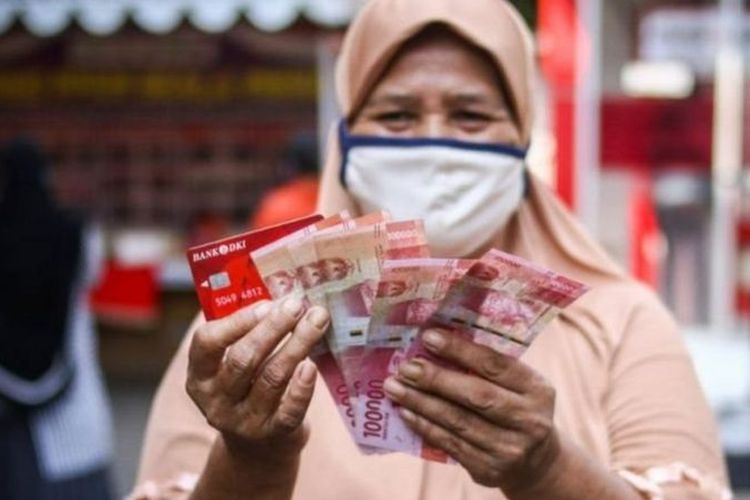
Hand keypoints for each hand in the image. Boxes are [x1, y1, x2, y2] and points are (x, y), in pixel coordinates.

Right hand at [186, 298, 329, 460]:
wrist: (258, 446)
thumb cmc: (250, 386)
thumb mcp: (235, 362)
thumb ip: (247, 332)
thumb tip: (281, 291)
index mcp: (200, 375)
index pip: (207, 343)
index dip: (237, 321)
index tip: (267, 303)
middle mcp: (216, 400)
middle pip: (243, 359)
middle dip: (273, 328)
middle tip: (297, 304)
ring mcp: (243, 421)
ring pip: (272, 378)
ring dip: (297, 344)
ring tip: (317, 320)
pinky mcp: (273, 434)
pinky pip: (290, 408)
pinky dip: (303, 385)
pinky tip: (312, 365)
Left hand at [383, 328, 559, 493]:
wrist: (536, 462)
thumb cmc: (516, 408)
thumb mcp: (519, 385)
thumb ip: (488, 367)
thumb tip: (436, 342)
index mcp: (536, 389)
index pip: (495, 365)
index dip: (460, 350)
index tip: (429, 337)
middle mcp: (528, 420)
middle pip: (476, 396)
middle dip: (436, 380)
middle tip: (406, 367)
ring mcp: (508, 449)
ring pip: (457, 422)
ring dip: (421, 403)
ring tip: (395, 387)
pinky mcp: (488, 469)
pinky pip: (449, 444)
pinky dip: (424, 426)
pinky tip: (406, 411)